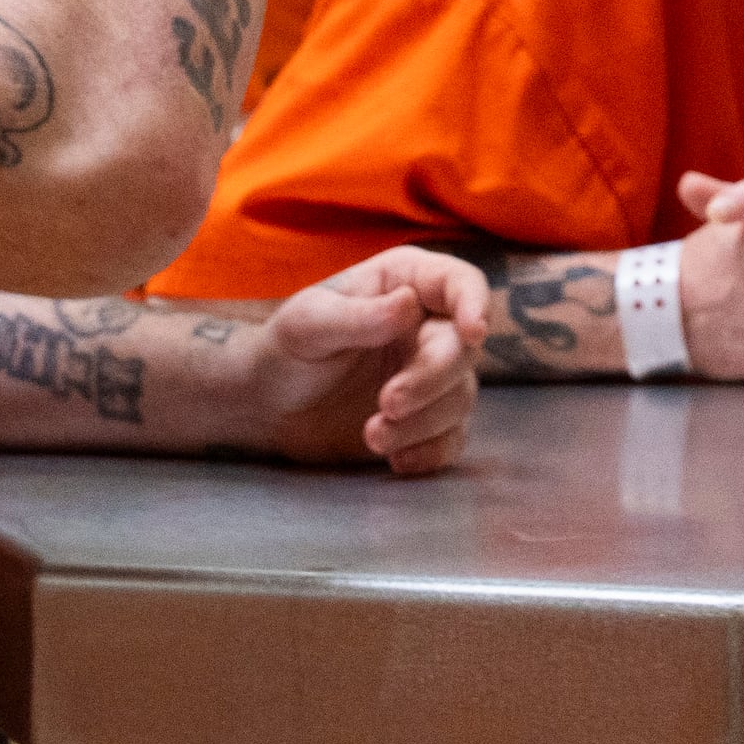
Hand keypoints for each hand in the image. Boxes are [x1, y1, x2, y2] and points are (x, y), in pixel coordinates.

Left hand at [243, 246, 487, 473]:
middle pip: (463, 348)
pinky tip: (397, 459)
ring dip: (422, 422)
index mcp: (407, 284)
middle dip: (431, 379)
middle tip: (387, 404)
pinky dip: (432, 451)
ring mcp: (431, 374)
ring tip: (372, 436)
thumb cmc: (284, 349)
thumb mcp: (307, 324)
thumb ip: (356, 316)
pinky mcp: (426, 419)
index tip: (473, 333)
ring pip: (460, 396)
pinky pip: (452, 437)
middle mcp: (429, 325)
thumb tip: (409, 305)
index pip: (461, 283)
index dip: (475, 304)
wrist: (268, 406)